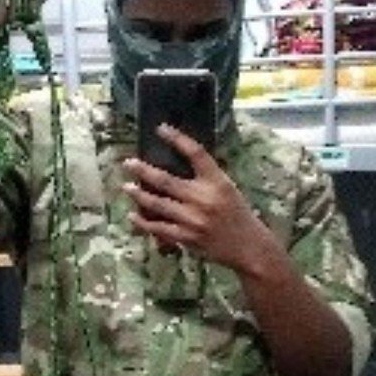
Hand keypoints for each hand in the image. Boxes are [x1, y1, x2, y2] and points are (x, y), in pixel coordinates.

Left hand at [121, 124, 269, 268]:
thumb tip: (174, 166)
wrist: (248, 246)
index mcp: (218, 182)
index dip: (177, 139)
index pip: (196, 153)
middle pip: (166, 180)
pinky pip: (159, 228)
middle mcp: (204, 199)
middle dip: (143, 170)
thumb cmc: (237, 214)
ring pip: (157, 204)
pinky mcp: (186, 237)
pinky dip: (143, 222)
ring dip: (139, 194)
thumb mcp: (228, 189)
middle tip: (128, 163)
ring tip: (126, 186)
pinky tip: (133, 215)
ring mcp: (193, 219)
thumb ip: (206, 178)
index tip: (161, 129)